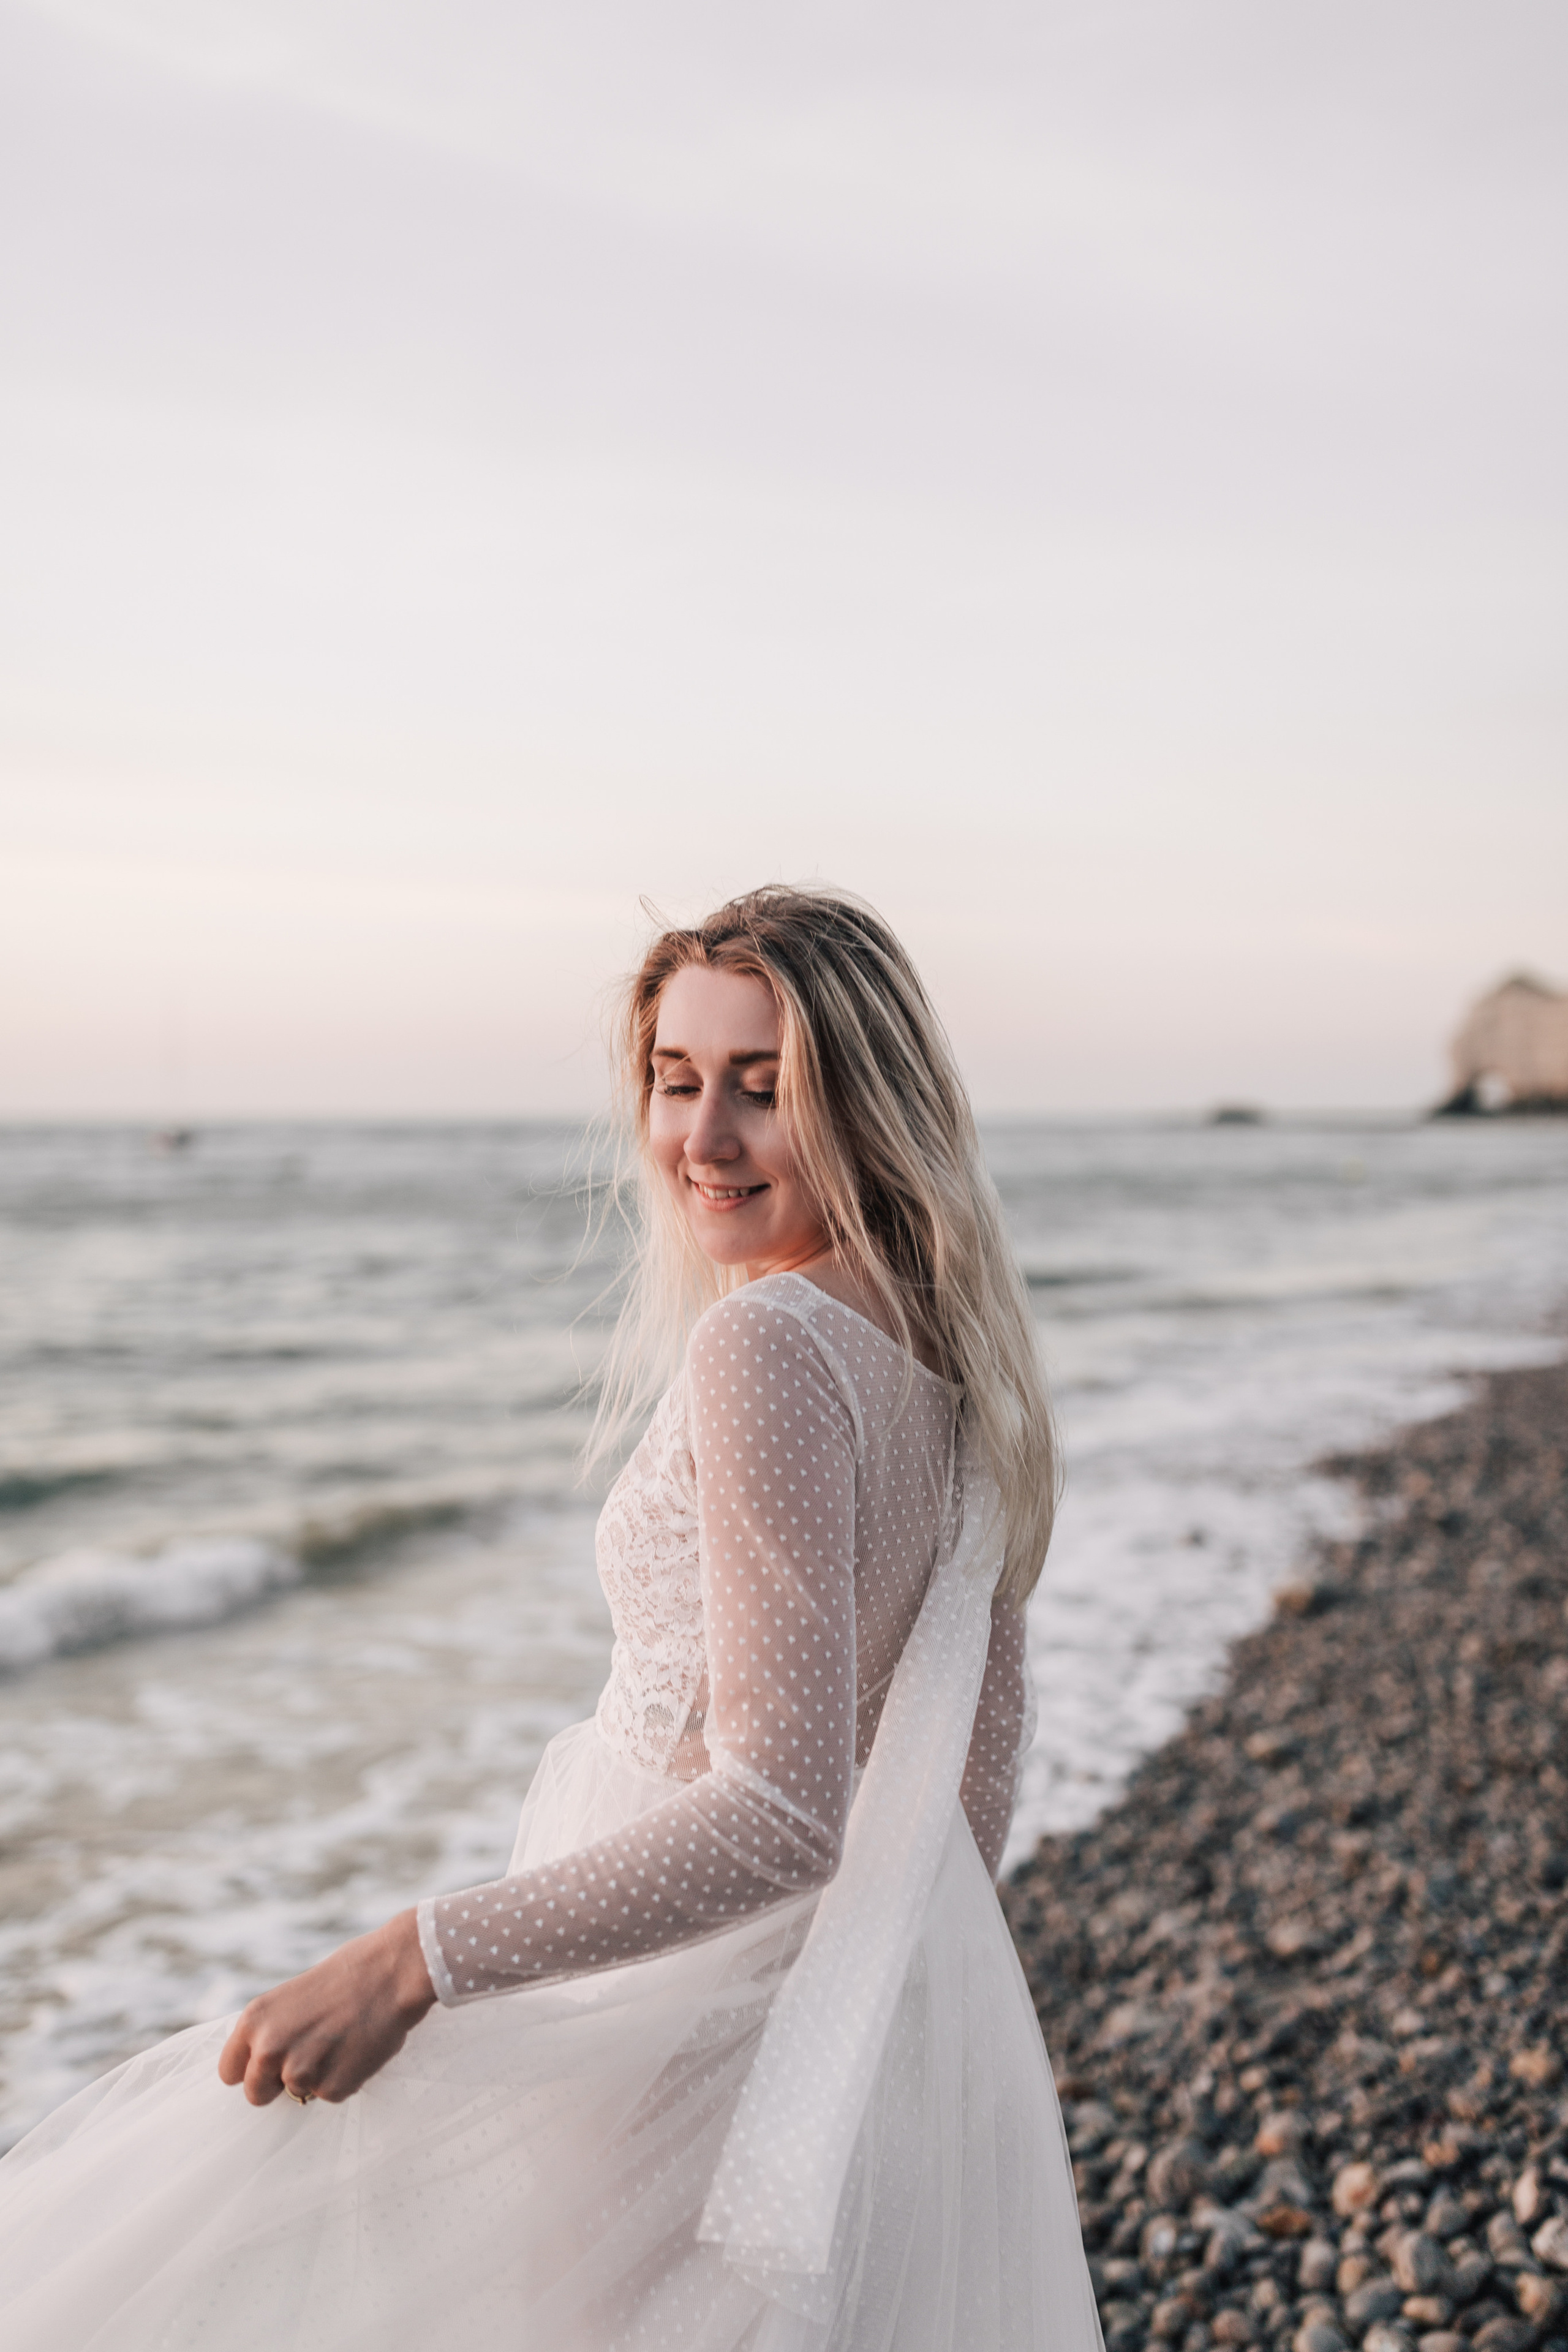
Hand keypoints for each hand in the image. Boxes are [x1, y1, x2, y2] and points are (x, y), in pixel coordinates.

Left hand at [218, 1908, 436, 2106]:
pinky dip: (345, 2079)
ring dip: (318, 2078)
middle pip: (256, 2094)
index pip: (229, 2072)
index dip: (251, 2071)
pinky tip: (358, 2049)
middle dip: (278, 2084)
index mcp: (254, 2021)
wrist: (392, 1971)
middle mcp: (269, 2049)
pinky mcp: (332, 2087)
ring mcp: (300, 2072)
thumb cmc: (347, 1975)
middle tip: (309, 2058)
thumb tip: (264, 2063)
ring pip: (299, 2094)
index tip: (267, 2067)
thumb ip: (272, 2031)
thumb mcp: (292, 1997)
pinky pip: (332, 2095)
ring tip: (342, 2041)